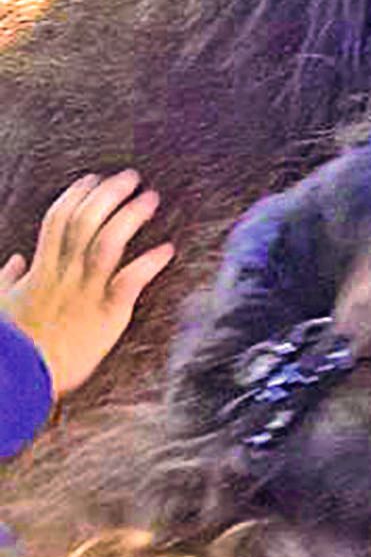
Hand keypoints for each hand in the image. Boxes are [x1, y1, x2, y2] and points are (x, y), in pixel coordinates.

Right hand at [0, 171, 174, 396]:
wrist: (18, 380)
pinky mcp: (105, 315)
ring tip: (150, 199)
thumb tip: (15, 260)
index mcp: (41, 271)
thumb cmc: (11, 346)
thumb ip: (7, 279)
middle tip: (130, 177)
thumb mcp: (1, 306)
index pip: (57, 220)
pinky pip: (129, 283)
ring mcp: (85, 294)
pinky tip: (167, 250)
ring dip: (129, 217)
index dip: (76, 196)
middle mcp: (63, 276)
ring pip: (106, 244)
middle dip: (107, 195)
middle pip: (84, 222)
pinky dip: (149, 263)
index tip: (93, 179)